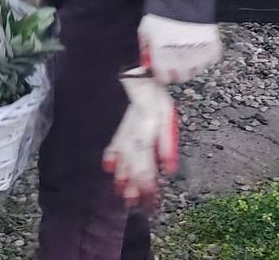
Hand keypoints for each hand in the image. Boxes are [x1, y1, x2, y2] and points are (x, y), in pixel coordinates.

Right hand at [103, 69, 178, 210]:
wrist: (136, 72)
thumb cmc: (155, 93)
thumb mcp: (167, 116)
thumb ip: (167, 145)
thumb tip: (169, 171)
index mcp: (145, 135)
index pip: (146, 167)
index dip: (147, 187)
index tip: (150, 203)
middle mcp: (132, 136)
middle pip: (133, 166)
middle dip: (134, 186)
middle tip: (134, 205)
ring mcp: (124, 130)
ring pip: (122, 158)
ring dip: (122, 176)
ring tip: (121, 193)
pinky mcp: (121, 124)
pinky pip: (114, 143)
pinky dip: (111, 156)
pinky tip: (108, 167)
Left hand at [138, 14, 222, 84]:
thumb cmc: (161, 15)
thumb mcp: (146, 32)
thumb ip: (145, 50)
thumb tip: (146, 65)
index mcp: (163, 58)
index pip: (164, 79)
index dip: (162, 73)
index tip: (163, 68)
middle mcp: (181, 61)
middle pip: (181, 77)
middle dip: (177, 70)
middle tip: (176, 59)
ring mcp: (199, 56)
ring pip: (196, 71)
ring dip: (191, 64)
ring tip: (187, 48)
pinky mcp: (213, 50)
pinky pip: (209, 61)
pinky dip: (204, 56)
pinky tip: (197, 44)